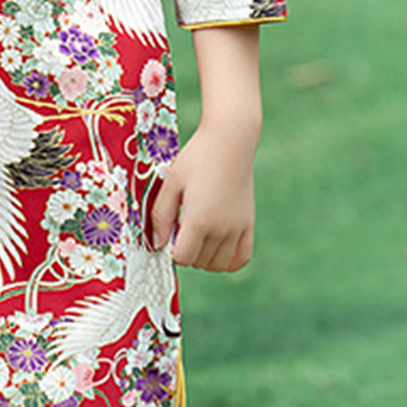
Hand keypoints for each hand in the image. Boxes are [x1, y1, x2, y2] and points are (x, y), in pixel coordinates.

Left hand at [147, 124, 255, 272]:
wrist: (230, 141)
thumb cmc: (196, 158)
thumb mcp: (171, 183)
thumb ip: (161, 216)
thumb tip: (157, 244)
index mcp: (200, 219)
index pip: (182, 258)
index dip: (171, 248)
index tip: (170, 229)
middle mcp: (222, 229)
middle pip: (199, 262)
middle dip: (186, 250)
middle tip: (182, 226)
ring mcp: (238, 228)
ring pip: (219, 264)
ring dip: (204, 257)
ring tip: (197, 233)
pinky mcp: (249, 224)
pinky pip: (241, 258)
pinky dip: (227, 259)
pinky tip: (216, 244)